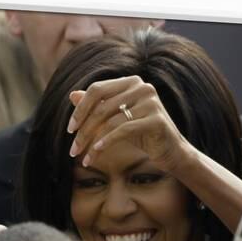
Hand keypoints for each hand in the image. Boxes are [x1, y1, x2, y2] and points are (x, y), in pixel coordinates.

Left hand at [67, 76, 190, 172]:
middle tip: (73, 149)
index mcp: (131, 82)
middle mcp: (142, 87)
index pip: (97, 90)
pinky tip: (96, 152)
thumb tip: (72, 95)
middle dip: (84, 130)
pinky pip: (123, 130)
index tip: (70, 129)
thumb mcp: (117, 119)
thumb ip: (97, 106)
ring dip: (92, 141)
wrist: (171, 151)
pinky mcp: (156, 119)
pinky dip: (106, 142)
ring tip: (84, 158)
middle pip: (101, 107)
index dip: (80, 109)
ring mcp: (151, 102)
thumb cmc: (142, 134)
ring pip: (110, 121)